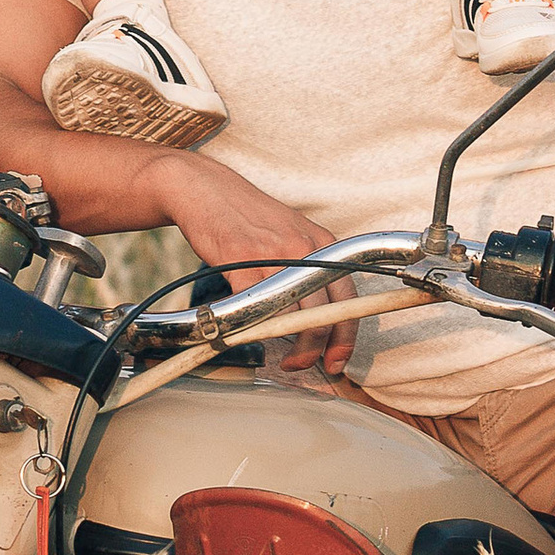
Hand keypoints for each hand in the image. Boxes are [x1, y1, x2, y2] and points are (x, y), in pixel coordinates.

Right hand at [137, 148, 352, 373]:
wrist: (206, 189)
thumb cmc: (248, 218)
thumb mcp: (292, 235)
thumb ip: (309, 269)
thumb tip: (320, 316)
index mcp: (322, 244)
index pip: (347, 298)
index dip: (345, 337)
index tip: (336, 361)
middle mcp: (303, 247)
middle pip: (322, 313)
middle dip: (315, 349)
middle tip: (302, 365)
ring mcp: (272, 253)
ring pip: (291, 315)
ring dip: (287, 345)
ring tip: (281, 357)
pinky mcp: (240, 259)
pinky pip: (252, 306)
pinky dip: (251, 327)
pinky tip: (248, 334)